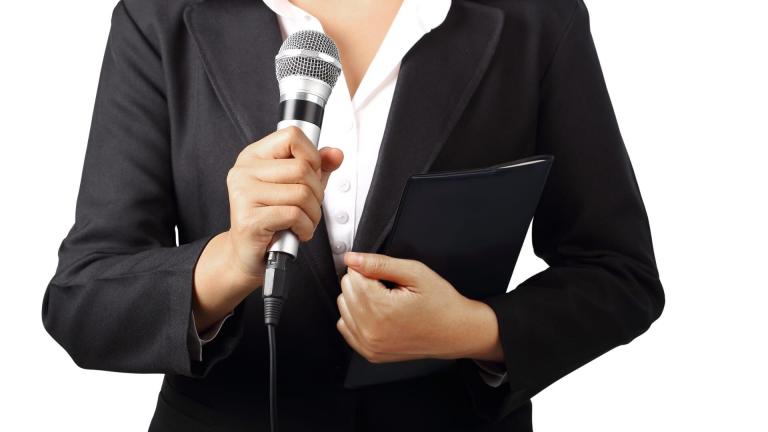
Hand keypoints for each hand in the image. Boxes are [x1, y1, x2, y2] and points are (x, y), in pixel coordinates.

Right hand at [193, 127, 342, 331]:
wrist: (247, 254)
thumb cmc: (272, 219)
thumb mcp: (296, 186)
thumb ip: (317, 167)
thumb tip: (335, 154)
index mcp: (253, 156)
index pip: (291, 136)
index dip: (312, 155)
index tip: (312, 174)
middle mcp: (244, 171)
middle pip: (302, 168)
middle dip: (317, 193)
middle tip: (309, 208)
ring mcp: (243, 195)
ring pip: (302, 194)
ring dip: (313, 214)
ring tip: (303, 222)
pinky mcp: (249, 220)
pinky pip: (295, 215)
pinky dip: (306, 228)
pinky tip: (297, 232)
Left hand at [336, 252, 503, 363]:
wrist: (456, 332)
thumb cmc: (441, 304)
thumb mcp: (415, 273)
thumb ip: (379, 264)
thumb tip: (352, 258)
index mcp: (381, 310)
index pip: (352, 276)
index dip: (369, 269)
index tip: (386, 274)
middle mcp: (371, 331)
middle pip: (346, 291)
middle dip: (364, 283)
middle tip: (389, 287)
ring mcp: (369, 345)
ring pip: (343, 308)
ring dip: (359, 299)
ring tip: (385, 301)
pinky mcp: (370, 353)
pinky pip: (346, 327)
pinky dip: (357, 317)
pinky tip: (377, 314)